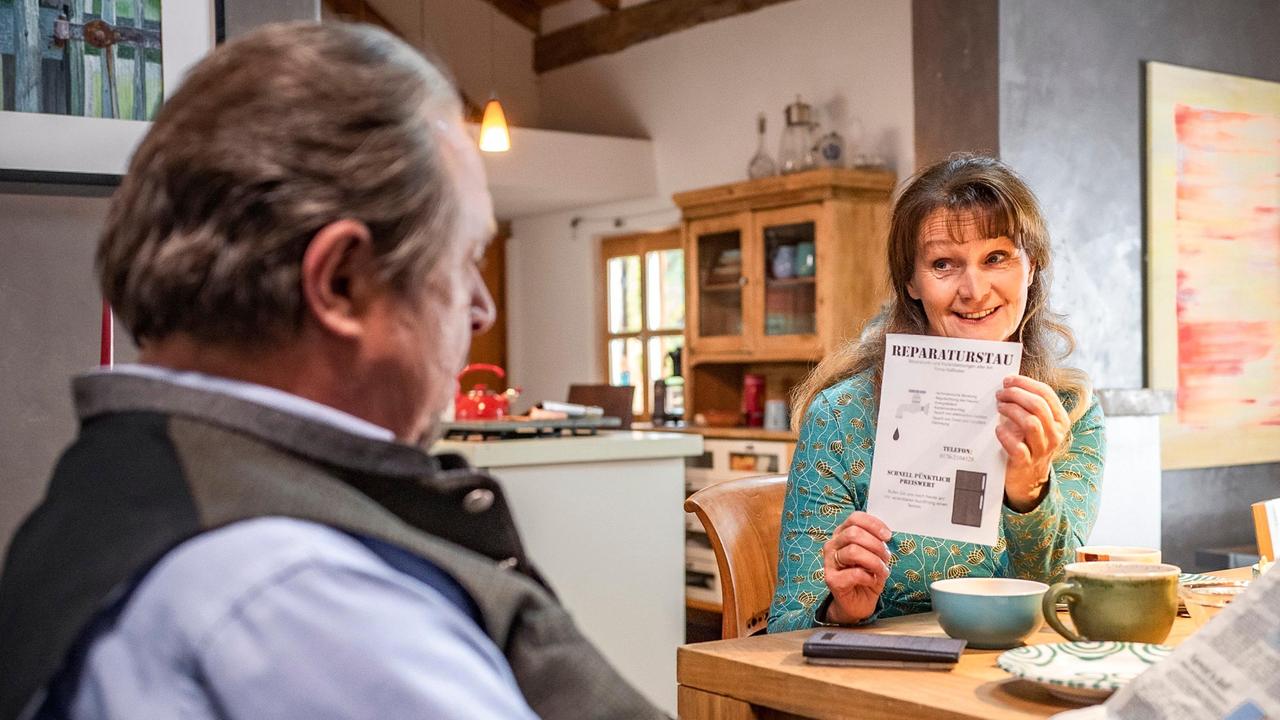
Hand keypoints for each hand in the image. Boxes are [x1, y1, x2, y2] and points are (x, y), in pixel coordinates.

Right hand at [822, 511, 891, 623]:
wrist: (858, 603)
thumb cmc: (866, 576)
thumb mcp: (874, 555)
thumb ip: (876, 542)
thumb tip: (884, 535)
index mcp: (842, 534)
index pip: (855, 518)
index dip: (874, 524)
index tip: (887, 536)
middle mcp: (833, 545)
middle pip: (854, 533)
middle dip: (876, 545)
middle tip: (886, 558)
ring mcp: (829, 562)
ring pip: (854, 551)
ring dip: (874, 562)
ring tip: (881, 571)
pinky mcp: (832, 580)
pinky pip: (855, 573)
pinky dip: (870, 577)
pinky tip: (872, 581)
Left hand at [996, 375, 1069, 511]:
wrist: (1028, 479)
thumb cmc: (1027, 443)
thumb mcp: (1035, 423)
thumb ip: (1027, 405)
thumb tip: (1007, 382)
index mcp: (1060, 420)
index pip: (1046, 394)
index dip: (1026, 383)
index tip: (1008, 379)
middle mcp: (1055, 434)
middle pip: (1038, 406)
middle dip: (1016, 395)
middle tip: (999, 393)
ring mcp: (1041, 450)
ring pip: (1031, 423)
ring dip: (1011, 411)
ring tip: (999, 407)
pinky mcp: (1026, 463)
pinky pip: (1017, 447)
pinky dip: (1006, 435)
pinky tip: (998, 429)